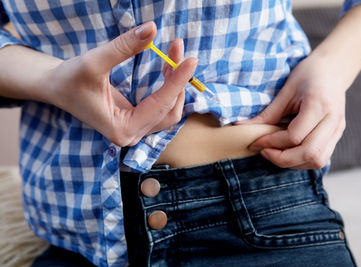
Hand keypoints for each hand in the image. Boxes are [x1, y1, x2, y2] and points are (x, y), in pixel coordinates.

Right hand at [45, 22, 196, 146]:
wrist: (56, 88)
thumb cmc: (69, 79)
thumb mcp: (94, 61)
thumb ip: (124, 47)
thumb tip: (152, 29)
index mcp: (122, 129)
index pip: (161, 105)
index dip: (178, 81)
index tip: (191, 59)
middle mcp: (132, 134)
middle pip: (170, 110)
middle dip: (178, 79)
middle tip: (177, 48)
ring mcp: (135, 129)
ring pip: (168, 109)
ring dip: (175, 83)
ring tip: (173, 55)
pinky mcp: (136, 121)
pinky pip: (161, 107)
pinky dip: (168, 87)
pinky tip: (168, 68)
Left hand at [237, 53, 346, 168]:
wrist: (333, 68)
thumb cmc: (308, 75)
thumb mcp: (285, 91)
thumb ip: (267, 114)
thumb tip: (241, 127)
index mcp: (319, 105)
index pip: (295, 136)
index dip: (272, 142)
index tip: (256, 142)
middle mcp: (333, 121)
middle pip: (310, 153)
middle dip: (282, 159)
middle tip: (264, 152)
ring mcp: (338, 130)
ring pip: (318, 160)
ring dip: (293, 162)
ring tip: (275, 153)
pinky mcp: (337, 135)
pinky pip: (321, 157)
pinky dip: (302, 160)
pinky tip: (288, 152)